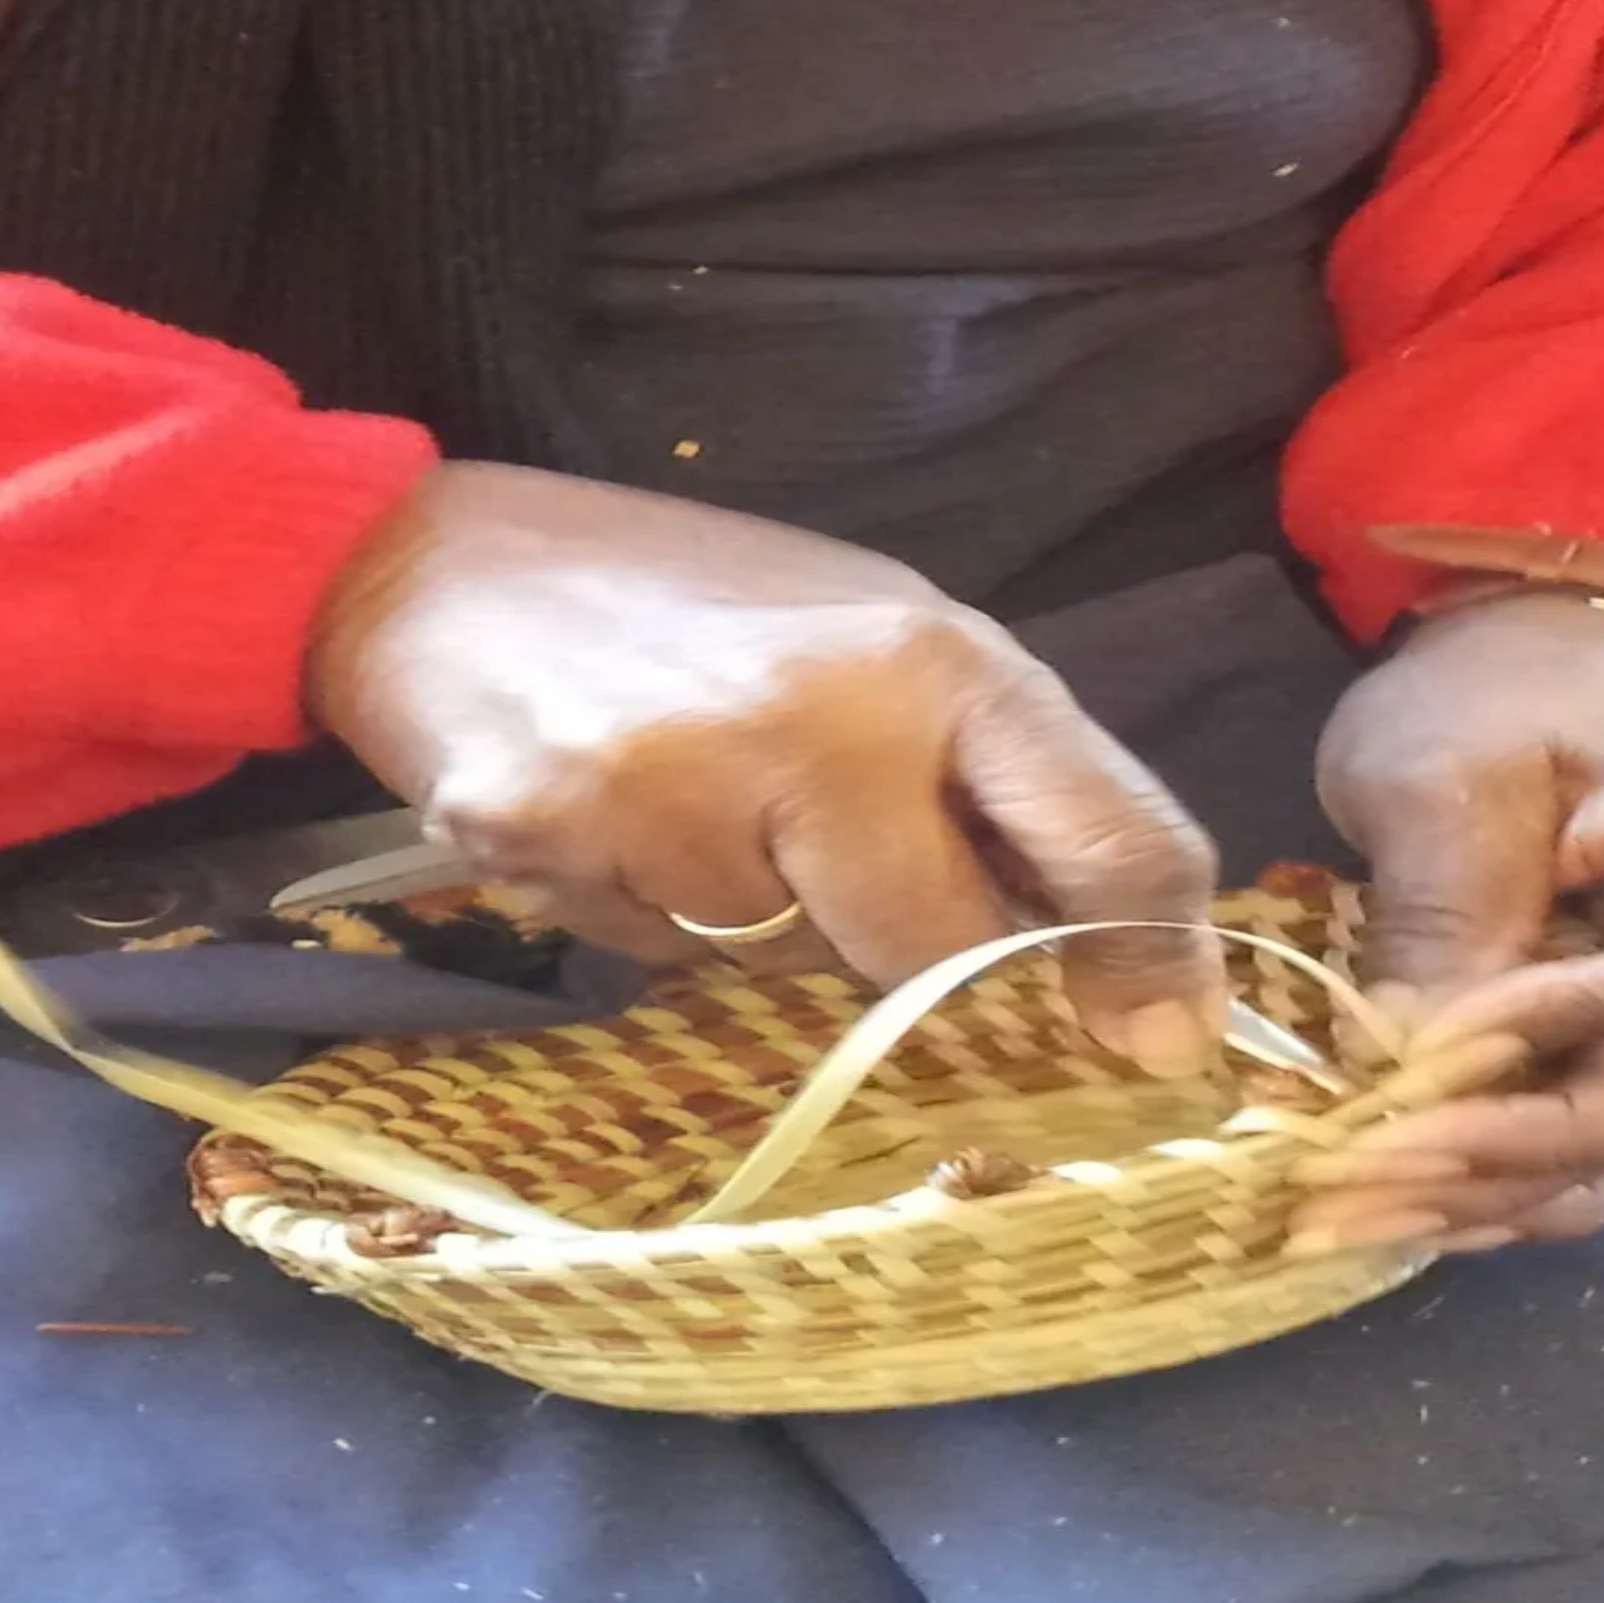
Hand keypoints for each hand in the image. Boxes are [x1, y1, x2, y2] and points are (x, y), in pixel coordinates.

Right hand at [304, 463, 1225, 1074]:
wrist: (439, 561)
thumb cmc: (694, 603)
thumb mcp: (874, 642)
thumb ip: (986, 775)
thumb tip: (1108, 951)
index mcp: (935, 655)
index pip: (1106, 837)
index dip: (1152, 958)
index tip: (1163, 1040)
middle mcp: (824, 720)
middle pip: (942, 952)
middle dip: (908, 945)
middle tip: (829, 859)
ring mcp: (679, 787)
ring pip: (787, 967)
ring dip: (760, 919)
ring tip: (694, 797)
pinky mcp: (551, 840)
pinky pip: (654, 956)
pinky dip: (648, 911)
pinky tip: (610, 817)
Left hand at [1290, 590, 1603, 1252]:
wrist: (1565, 682)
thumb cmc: (1508, 693)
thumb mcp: (1443, 767)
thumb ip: (1444, 909)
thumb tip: (1414, 1068)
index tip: (1441, 1043)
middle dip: (1556, 1140)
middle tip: (1378, 1165)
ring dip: (1519, 1182)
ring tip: (1363, 1199)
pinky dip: (1530, 1174)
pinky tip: (1414, 1193)